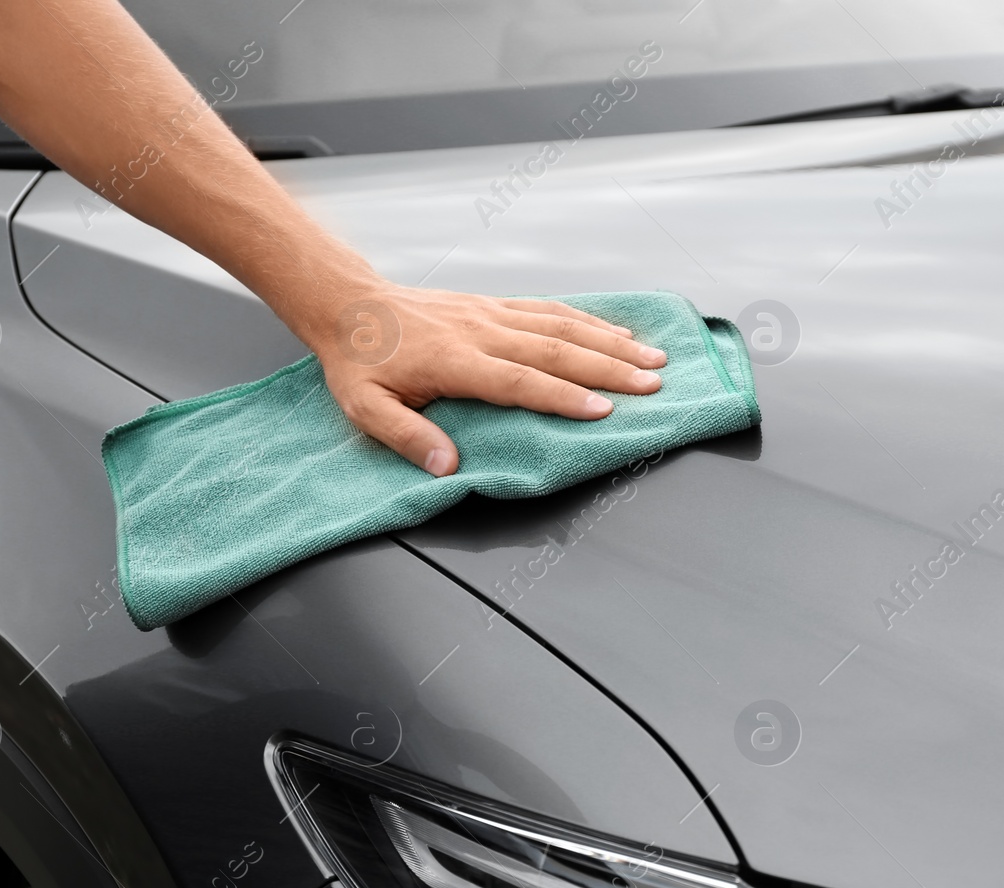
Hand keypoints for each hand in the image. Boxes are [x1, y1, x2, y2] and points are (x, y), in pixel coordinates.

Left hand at [309, 284, 666, 475]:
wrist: (351, 304)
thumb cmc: (360, 361)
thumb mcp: (365, 408)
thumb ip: (407, 437)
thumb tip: (446, 466)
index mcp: (453, 360)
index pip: (518, 380)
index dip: (561, 396)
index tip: (602, 409)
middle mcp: (481, 331)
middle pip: (555, 350)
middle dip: (609, 368)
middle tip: (652, 384)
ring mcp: (492, 314)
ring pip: (562, 326)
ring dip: (611, 343)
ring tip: (652, 359)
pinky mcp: (496, 306)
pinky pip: (551, 310)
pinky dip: (590, 320)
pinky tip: (619, 332)